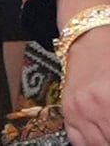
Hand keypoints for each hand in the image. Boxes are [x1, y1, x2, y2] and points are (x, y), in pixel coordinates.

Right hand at [64, 26, 109, 145]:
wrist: (87, 36)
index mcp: (107, 99)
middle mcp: (91, 108)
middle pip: (108, 140)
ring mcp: (76, 111)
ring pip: (96, 144)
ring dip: (106, 141)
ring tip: (109, 132)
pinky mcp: (66, 111)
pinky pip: (77, 140)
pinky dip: (90, 143)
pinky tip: (100, 138)